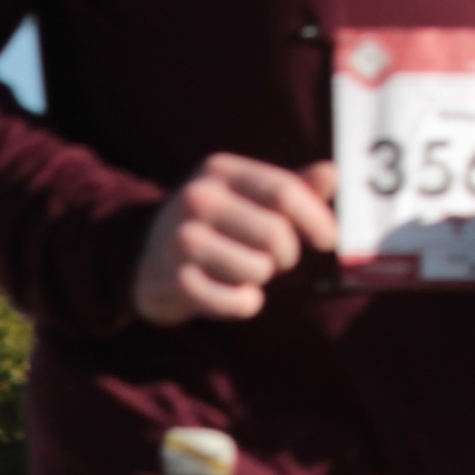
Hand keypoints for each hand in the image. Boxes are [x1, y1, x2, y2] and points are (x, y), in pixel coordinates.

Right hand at [132, 156, 339, 326]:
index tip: (328, 240)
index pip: (284, 191)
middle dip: (286, 255)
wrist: (141, 258)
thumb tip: (333, 173)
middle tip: (274, 260)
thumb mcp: (244, 196)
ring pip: (258, 269)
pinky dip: (245, 304)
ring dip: (261, 280)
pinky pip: (236, 301)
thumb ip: (291, 187)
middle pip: (276, 234)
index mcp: (219, 170)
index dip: (316, 219)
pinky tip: (235, 296)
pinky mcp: (176, 281)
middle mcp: (197, 199)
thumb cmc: (212, 225)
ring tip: (243, 273)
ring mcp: (183, 240)